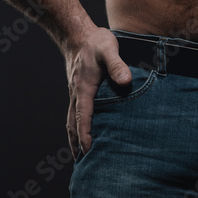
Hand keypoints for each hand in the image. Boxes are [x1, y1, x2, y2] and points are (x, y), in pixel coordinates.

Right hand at [65, 27, 131, 154]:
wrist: (78, 33)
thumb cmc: (96, 42)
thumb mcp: (109, 50)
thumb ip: (117, 65)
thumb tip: (125, 82)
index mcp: (85, 88)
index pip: (84, 116)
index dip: (85, 134)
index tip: (87, 151)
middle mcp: (77, 93)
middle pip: (74, 124)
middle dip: (76, 143)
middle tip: (81, 164)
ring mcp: (75, 92)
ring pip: (72, 120)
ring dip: (74, 137)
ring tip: (79, 155)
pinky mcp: (78, 89)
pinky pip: (75, 112)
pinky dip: (76, 125)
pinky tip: (82, 130)